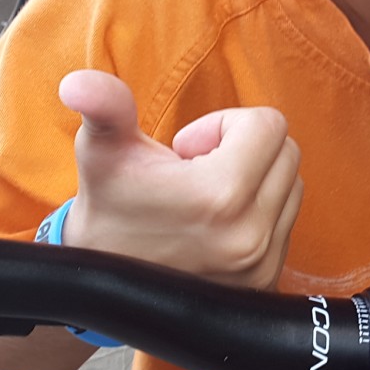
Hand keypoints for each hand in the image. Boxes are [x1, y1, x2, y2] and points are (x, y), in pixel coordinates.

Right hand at [55, 69, 302, 288]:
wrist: (105, 286)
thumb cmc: (108, 207)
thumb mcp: (101, 151)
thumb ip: (103, 108)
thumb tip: (78, 83)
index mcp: (220, 195)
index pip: (267, 125)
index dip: (223, 125)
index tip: (186, 150)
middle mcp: (251, 234)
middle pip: (286, 150)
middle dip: (244, 148)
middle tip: (196, 169)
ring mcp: (262, 263)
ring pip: (291, 184)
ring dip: (256, 178)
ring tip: (206, 196)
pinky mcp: (267, 281)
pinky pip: (288, 221)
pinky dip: (261, 211)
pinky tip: (217, 222)